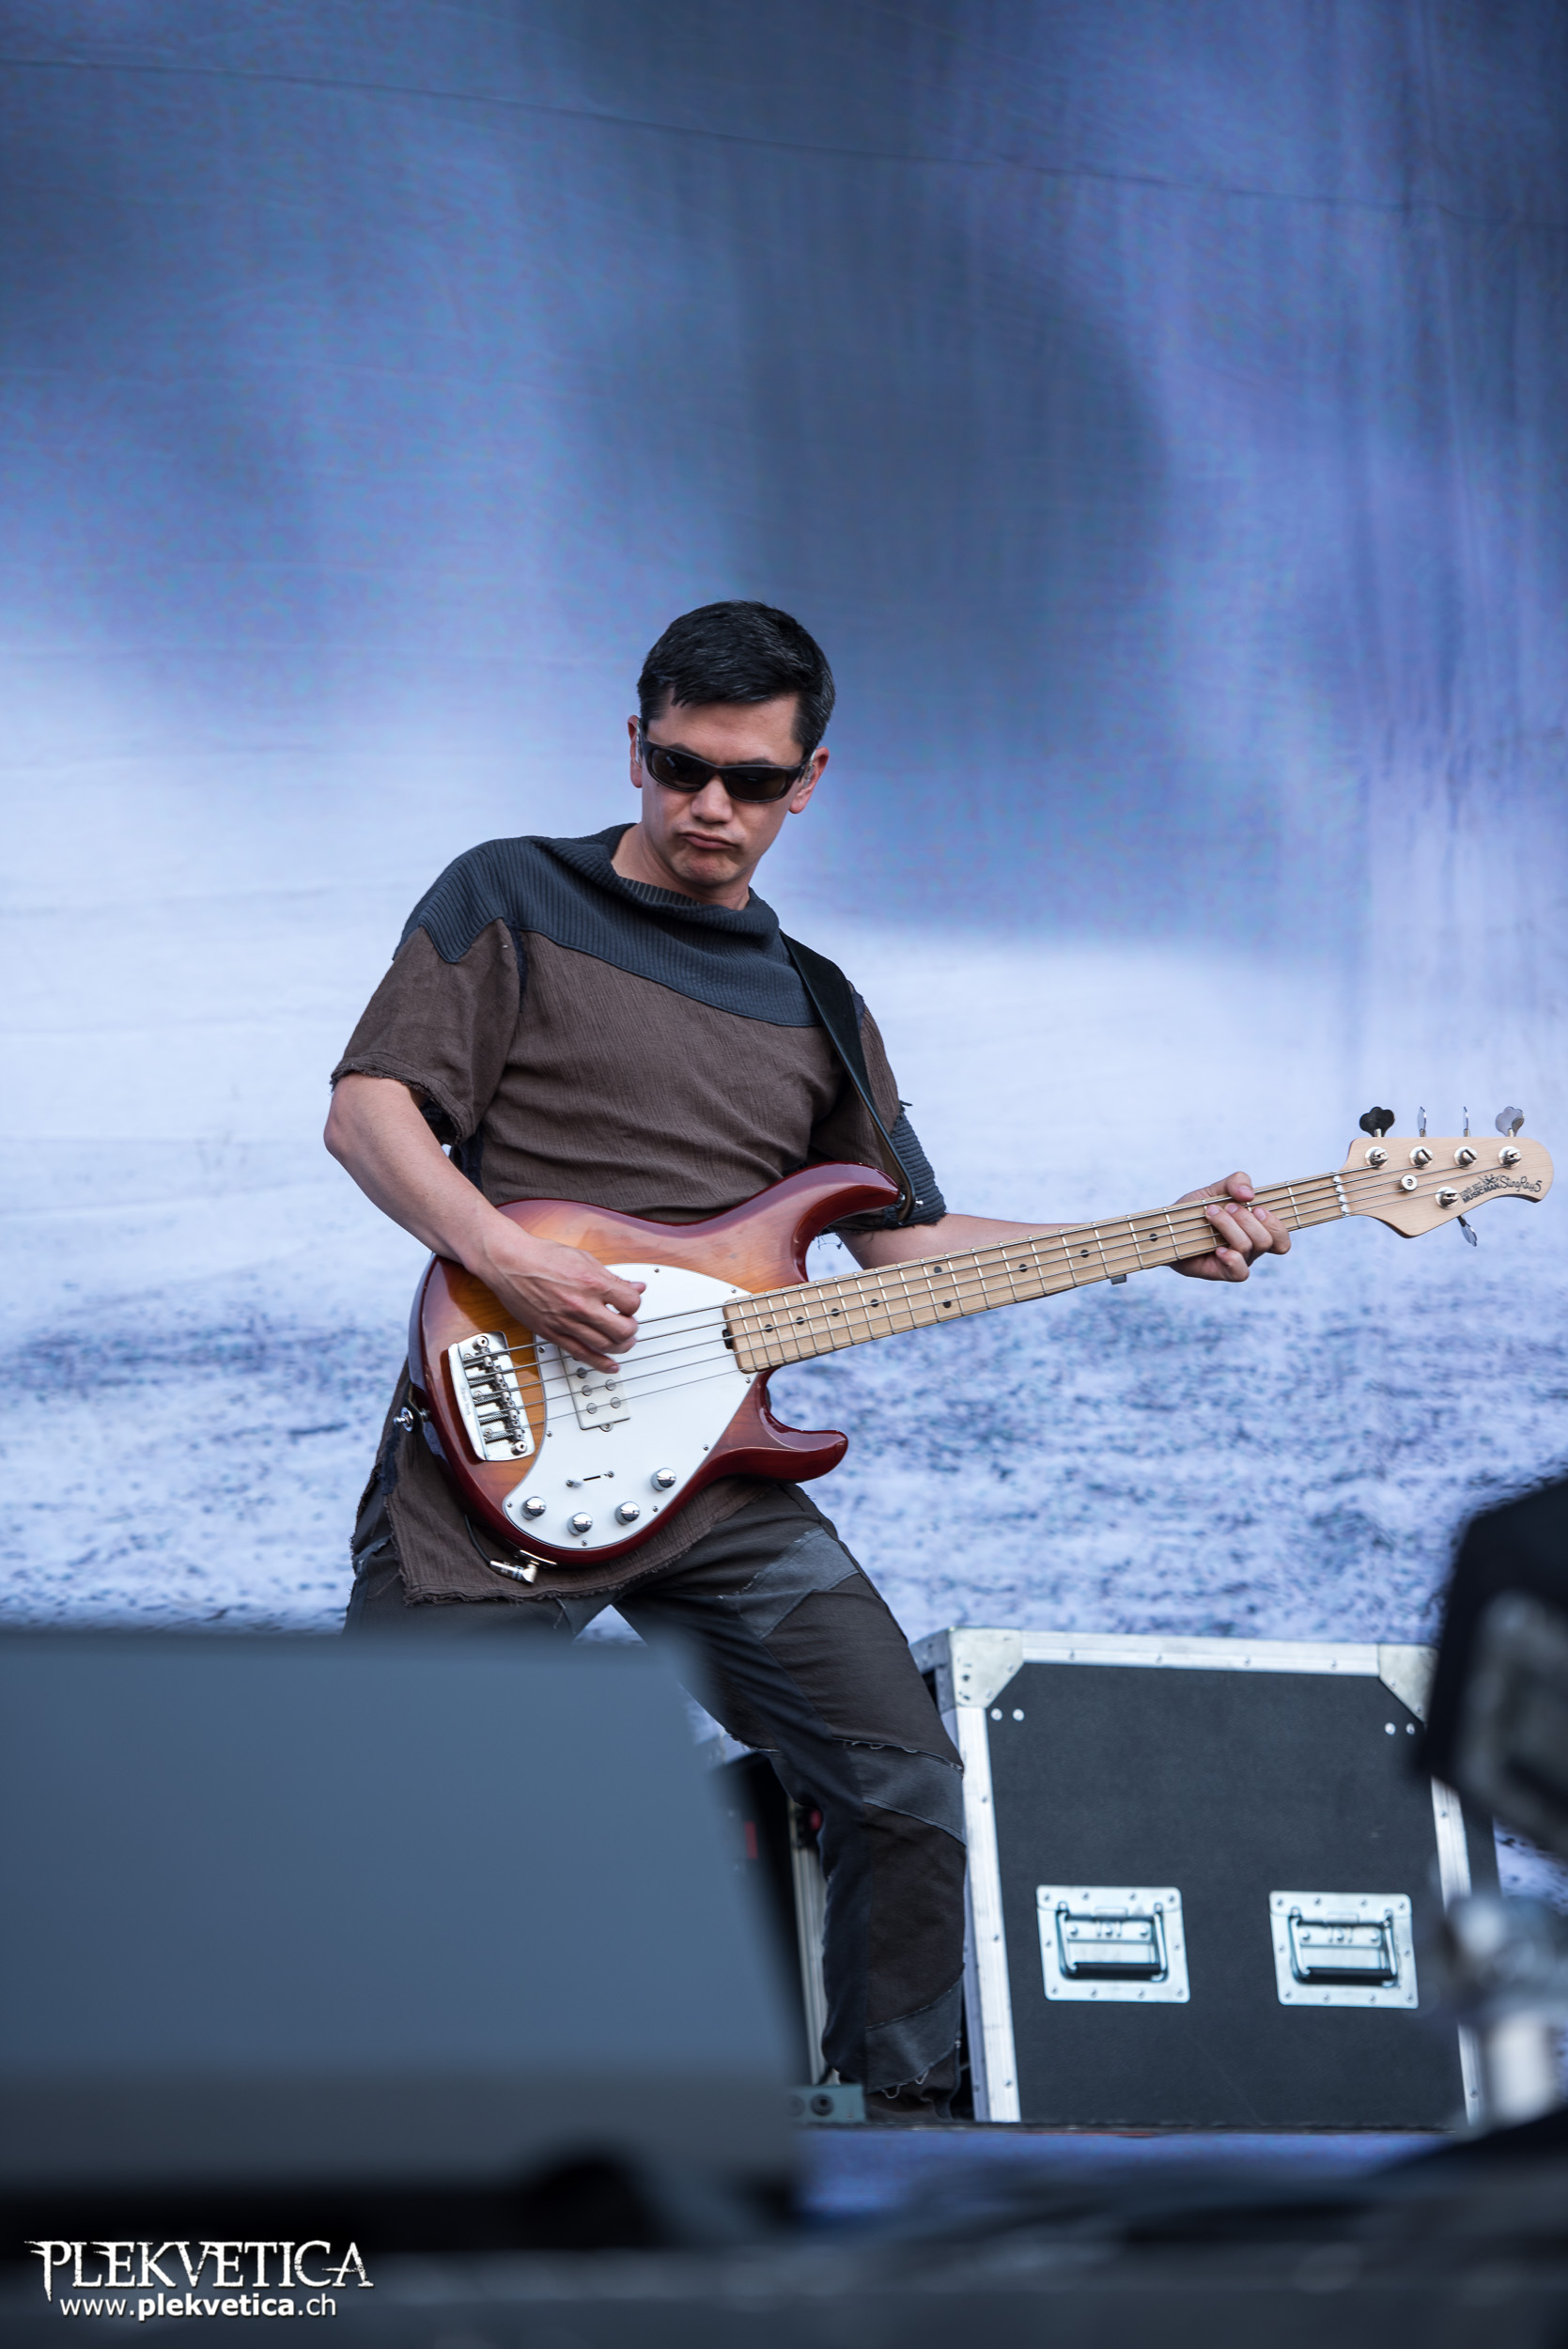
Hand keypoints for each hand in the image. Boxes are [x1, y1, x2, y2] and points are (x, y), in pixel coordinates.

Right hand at [473, 1223, 643, 1370]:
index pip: (631, 1303)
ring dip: (620, 1347)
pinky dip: (599, 1363)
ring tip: (622, 1342)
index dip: (634, 1305)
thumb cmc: (542, 1256)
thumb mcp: (584, 1259)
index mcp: (593, 1283)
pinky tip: (609, 1365)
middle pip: (622, 1330)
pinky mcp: (552, 1333)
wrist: (509, 1263)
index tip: (630, 1305)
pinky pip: (580, 1353)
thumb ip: (612, 1277)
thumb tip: (635, 1286)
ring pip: (605, 1345)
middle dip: (631, 1329)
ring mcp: (566, 1321)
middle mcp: (581, 1305)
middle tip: (628, 1325)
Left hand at [1172, 1171, 1290, 1282]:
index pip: (1282, 1238)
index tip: (1257, 1207)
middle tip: (1227, 1207)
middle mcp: (1250, 1249)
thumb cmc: (1194, 1211)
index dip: (1276, 1224)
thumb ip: (1235, 1182)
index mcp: (1255, 1231)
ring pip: (1249, 1248)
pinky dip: (1232, 1258)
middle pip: (1267, 1240)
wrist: (1167, 1228)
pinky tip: (1217, 1248)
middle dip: (1247, 1219)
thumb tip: (1249, 1195)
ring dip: (1230, 1227)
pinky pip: (1241, 1273)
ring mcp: (1237, 1261)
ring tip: (1211, 1214)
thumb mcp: (1214, 1189)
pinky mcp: (1221, 1272)